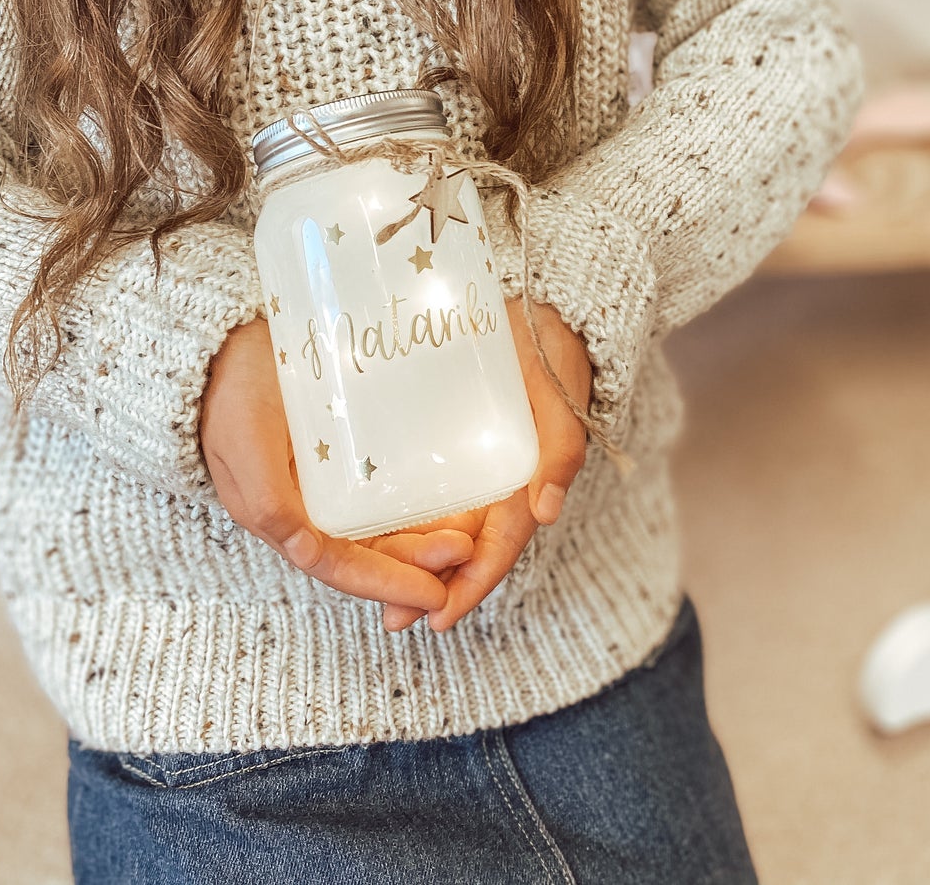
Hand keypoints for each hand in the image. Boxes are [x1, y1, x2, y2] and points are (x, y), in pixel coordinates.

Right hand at [200, 319, 472, 615]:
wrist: (225, 344)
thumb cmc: (234, 392)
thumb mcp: (246, 446)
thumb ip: (269, 503)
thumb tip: (307, 555)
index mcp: (281, 519)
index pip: (341, 566)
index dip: (387, 582)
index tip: (435, 594)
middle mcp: (307, 510)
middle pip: (369, 549)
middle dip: (416, 560)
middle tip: (464, 551)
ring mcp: (326, 482)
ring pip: (380, 523)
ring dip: (420, 534)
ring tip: (467, 532)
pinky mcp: (341, 453)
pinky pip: (381, 487)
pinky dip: (411, 500)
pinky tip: (445, 494)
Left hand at [381, 298, 593, 635]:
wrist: (537, 310)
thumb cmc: (551, 353)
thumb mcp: (559, 398)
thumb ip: (559, 450)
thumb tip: (547, 512)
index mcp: (526, 485)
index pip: (499, 549)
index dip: (471, 585)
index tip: (440, 617)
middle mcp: (496, 487)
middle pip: (463, 550)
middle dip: (431, 588)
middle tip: (393, 618)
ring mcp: (470, 469)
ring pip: (441, 530)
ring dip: (412, 564)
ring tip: (373, 591)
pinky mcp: (448, 447)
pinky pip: (426, 493)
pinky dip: (404, 521)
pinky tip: (369, 531)